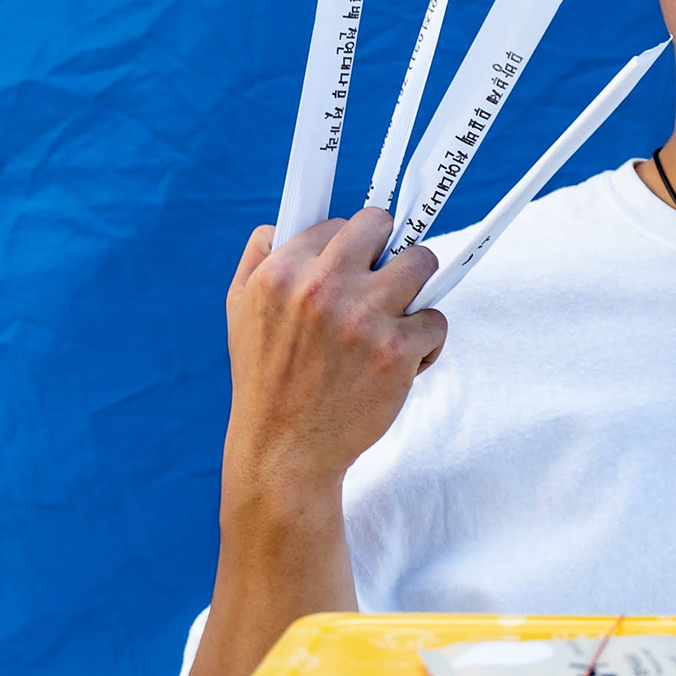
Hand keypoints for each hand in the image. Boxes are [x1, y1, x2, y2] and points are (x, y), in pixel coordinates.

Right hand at [222, 208, 445, 526]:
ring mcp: (361, 317)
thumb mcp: (240, 311)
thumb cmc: (264, 380)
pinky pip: (436, 320)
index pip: (337, 223)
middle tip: (386, 277)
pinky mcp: (395, 352)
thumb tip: (279, 224)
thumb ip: (258, 260)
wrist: (284, 452)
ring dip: (416, 288)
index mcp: (281, 272)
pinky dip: (426, 341)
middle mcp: (321, 288)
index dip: (351, 244)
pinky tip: (402, 361)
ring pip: (421, 263)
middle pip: (382, 225)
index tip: (358, 261)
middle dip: (388, 249)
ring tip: (398, 316)